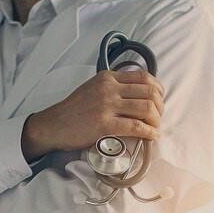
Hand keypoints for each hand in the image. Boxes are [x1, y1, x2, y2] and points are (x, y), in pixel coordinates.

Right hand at [21, 70, 165, 160]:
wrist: (53, 125)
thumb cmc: (74, 110)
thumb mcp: (94, 88)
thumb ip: (114, 87)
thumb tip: (139, 94)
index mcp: (108, 77)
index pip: (144, 77)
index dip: (158, 90)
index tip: (159, 101)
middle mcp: (109, 88)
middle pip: (149, 92)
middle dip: (160, 106)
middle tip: (158, 117)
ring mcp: (106, 105)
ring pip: (146, 108)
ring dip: (156, 120)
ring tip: (155, 127)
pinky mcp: (105, 124)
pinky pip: (136, 126)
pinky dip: (149, 132)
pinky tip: (153, 136)